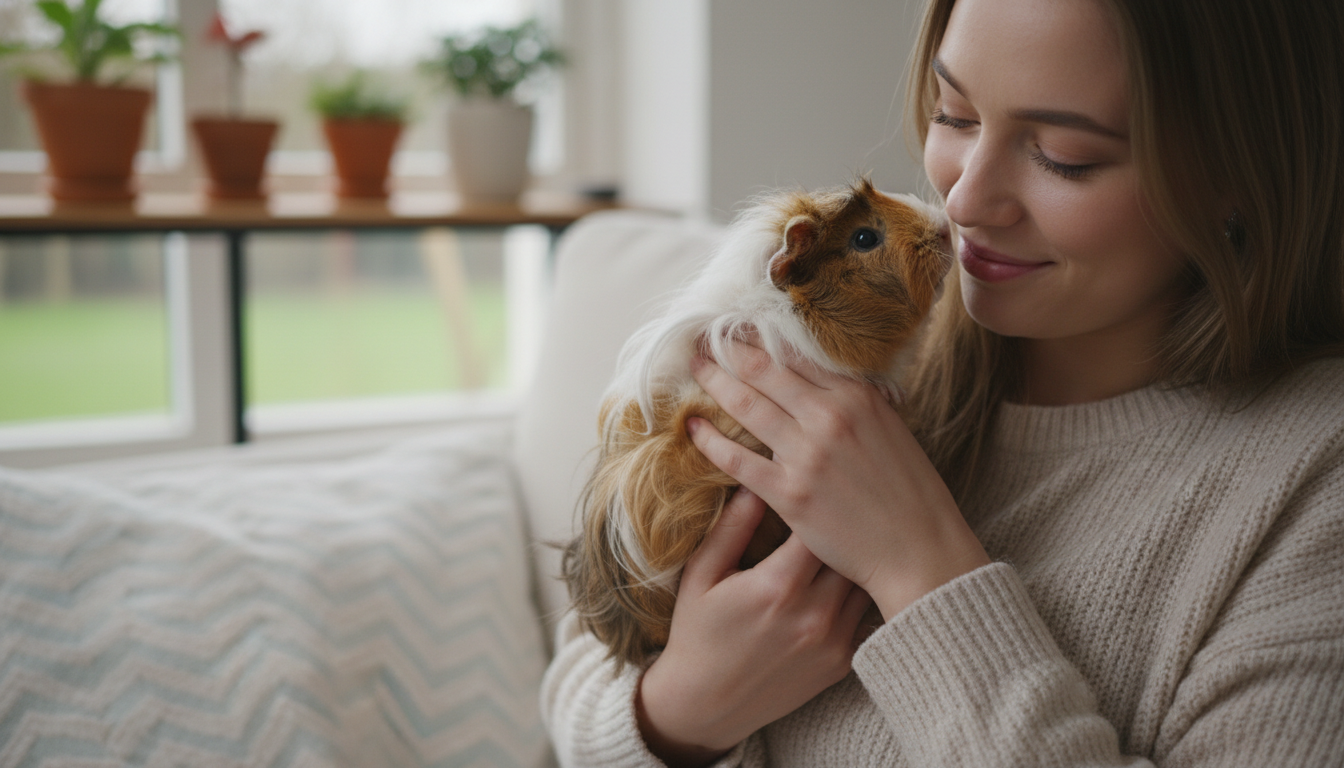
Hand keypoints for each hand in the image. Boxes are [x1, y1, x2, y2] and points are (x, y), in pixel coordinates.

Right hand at [636, 488, 871, 765]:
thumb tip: (756, 482)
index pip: (818, 523)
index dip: (819, 500)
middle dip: (844, 526)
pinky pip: (864, 614)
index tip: (816, 484)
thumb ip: (732, 528)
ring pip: (865, 581)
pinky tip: (850, 573)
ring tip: (849, 534)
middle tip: (841, 501)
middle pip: (850, 550)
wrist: (706, 706)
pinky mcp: (841, 663)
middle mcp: (814, 616)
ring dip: (857, 558)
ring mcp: (833, 642)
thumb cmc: (698, 632)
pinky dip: (858, 591)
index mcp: (777, 587)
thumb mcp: (702, 574)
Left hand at [686, 341, 989, 619]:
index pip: (795, 354)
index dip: (760, 339)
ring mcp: (807, 454)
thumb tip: (817, 383)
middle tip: (702, 340)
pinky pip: (737, 459)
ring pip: (745, 406)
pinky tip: (693, 428)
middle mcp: (829, 416)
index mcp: (857, 396)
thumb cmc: (909, 491)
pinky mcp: (789, 493)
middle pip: (763, 371)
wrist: (919, 548)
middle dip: (727, 351)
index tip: (736, 329)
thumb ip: (852, 403)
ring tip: (694, 368)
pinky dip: (710, 441)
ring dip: (714, 382)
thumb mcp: (889, 429)